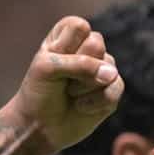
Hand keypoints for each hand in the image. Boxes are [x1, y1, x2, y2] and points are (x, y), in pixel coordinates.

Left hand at [9, 16, 124, 154]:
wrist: (38, 127)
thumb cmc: (38, 92)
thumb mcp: (48, 69)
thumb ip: (80, 64)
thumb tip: (113, 75)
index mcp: (68, 35)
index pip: (80, 27)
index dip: (66, 47)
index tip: (51, 61)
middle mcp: (88, 49)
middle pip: (96, 44)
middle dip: (76, 68)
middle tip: (62, 81)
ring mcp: (102, 69)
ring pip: (107, 68)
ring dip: (83, 87)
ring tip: (69, 94)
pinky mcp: (111, 90)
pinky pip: (115, 88)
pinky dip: (94, 102)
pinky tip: (81, 107)